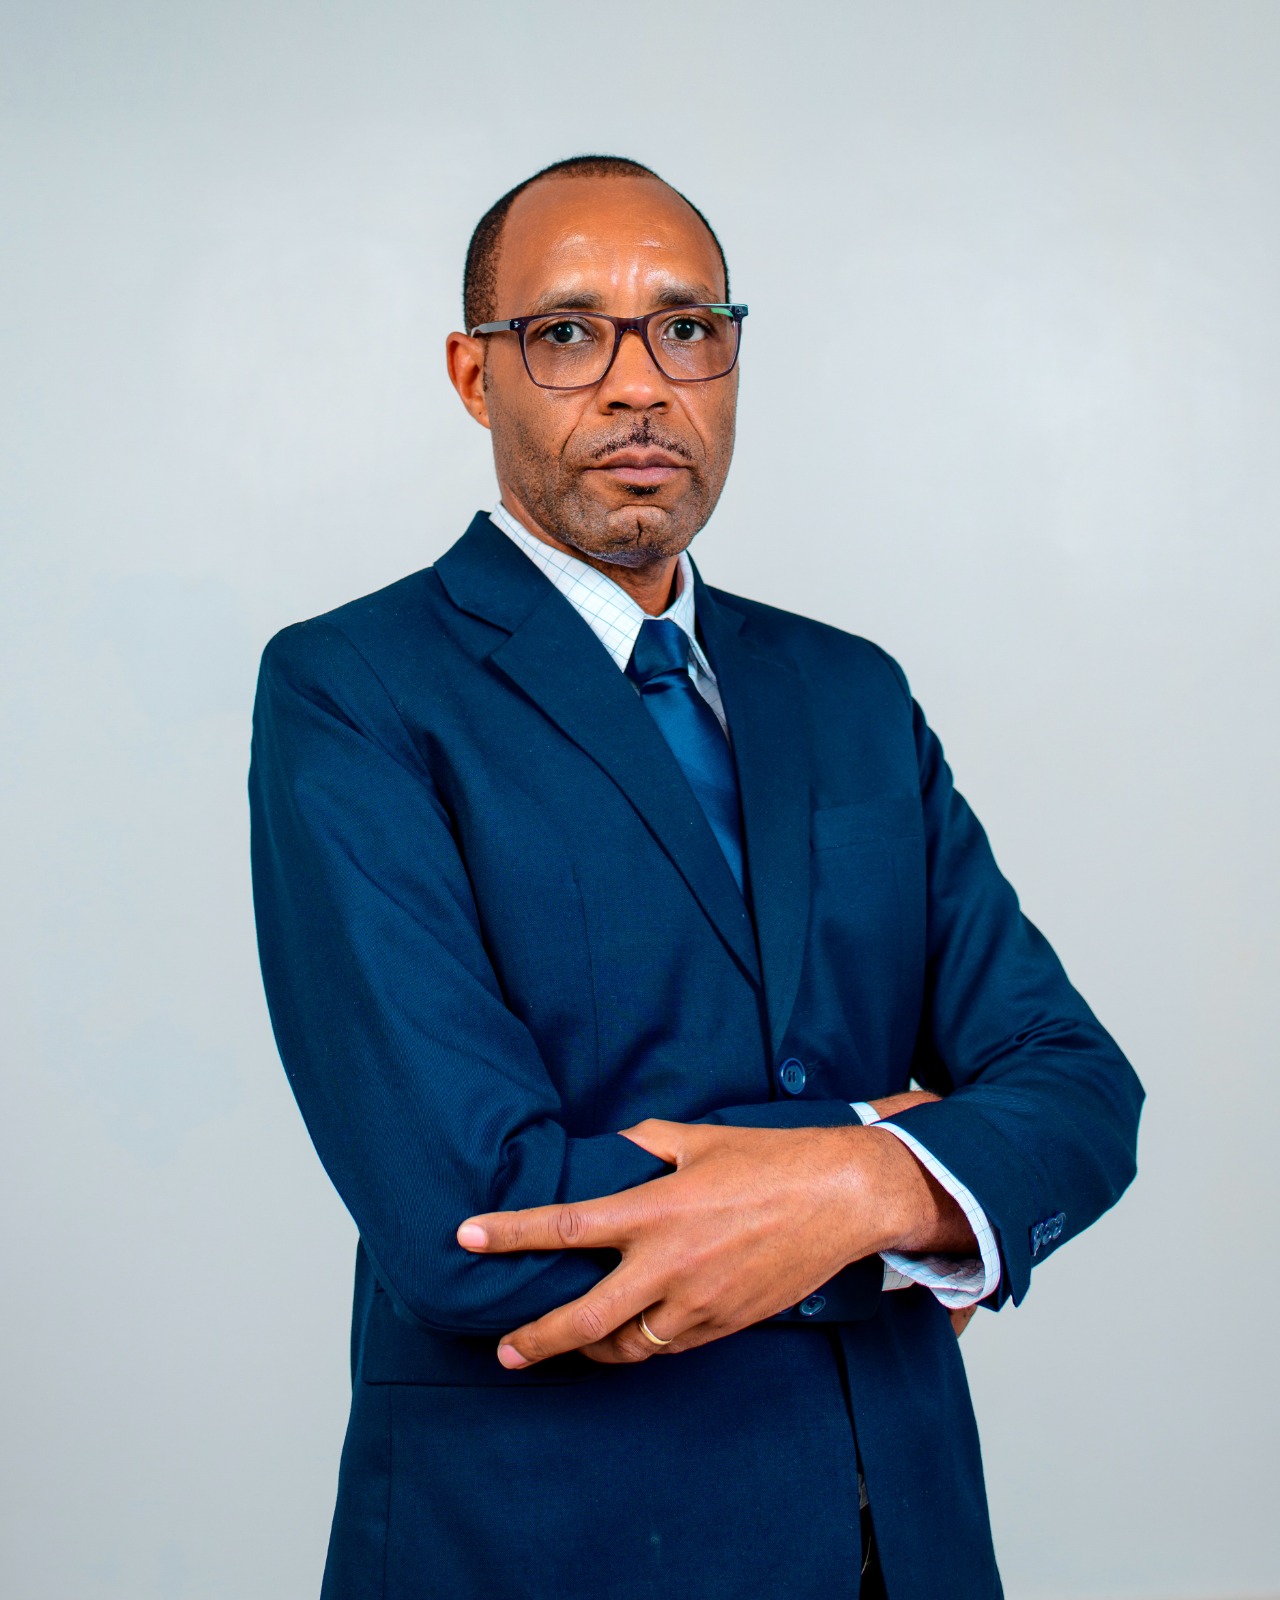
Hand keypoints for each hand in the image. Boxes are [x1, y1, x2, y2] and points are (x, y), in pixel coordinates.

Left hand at [456, 1113, 975, 1368]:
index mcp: (656, 1211)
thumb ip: (649, 1144)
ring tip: (565, 1345)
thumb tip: (617, 1147)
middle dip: (537, 1339)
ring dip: (590, 1350)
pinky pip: (669, 1346)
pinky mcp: (725, 1324)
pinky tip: (630, 1335)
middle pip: (584, 1319)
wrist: (842, 1198)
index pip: (566, 1228)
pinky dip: (641, 1345)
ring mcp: (698, 1303)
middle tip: (506, 1350)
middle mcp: (669, 1265)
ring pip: (627, 1346)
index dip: (511, 1235)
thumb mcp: (702, 1138)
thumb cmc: (772, 1159)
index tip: (467, 1238)